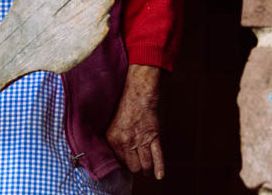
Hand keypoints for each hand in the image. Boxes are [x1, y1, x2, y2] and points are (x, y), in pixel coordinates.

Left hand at [106, 65, 164, 179]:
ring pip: (144, 165)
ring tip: (147, 171)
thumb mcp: (113, 125)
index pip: (119, 163)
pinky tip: (158, 176)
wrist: (139, 94)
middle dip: (136, 169)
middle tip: (138, 166)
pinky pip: (157, 157)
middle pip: (132, 167)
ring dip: (146, 170)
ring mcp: (140, 140)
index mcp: (113, 139)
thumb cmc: (126, 107)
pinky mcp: (153, 137)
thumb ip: (115, 141)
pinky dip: (158, 168)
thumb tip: (119, 157)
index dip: (125, 164)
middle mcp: (126, 142)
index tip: (128, 163)